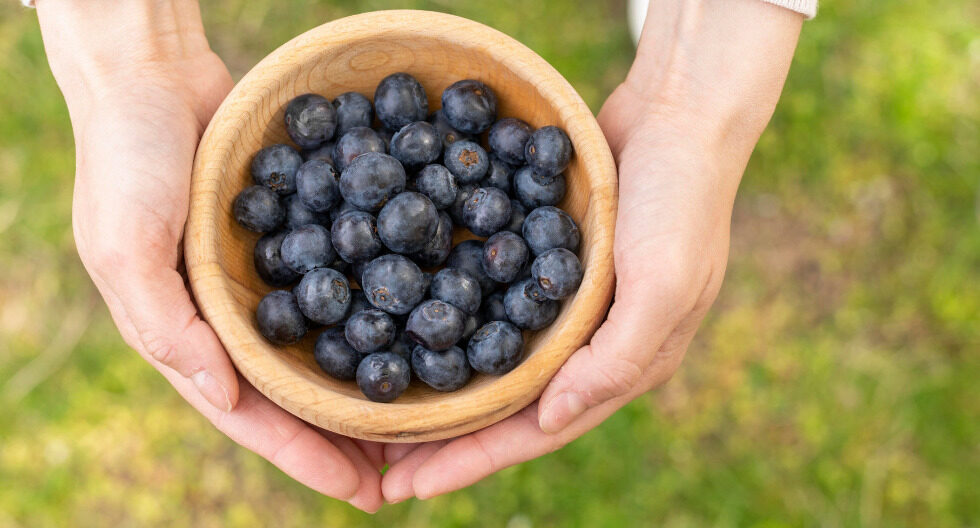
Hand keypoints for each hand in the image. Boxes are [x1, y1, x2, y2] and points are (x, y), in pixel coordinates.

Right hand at [36, 0, 382, 510]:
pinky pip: (342, 283)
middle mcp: (234, 318)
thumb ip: (164, 324)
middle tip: (411, 473)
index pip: (254, 414)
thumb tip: (222, 396)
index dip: (307, 457)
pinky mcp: (296, 237)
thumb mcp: (124, 244)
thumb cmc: (126, 159)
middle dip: (350, 438)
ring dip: (370, 386)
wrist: (152, 78)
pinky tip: (419, 325)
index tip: (364, 492)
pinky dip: (377, 308)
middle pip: (300, 394)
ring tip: (425, 421)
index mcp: (191, 335)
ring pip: (327, 348)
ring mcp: (268, 280)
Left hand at [380, 0, 802, 501]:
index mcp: (621, 363)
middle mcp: (589, 344)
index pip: (536, 429)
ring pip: (494, 363)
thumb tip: (551, 418)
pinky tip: (410, 328)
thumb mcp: (662, 284)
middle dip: (447, 441)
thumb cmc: (680, 202)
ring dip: (444, 391)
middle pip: (507, 407)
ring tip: (386, 414)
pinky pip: (492, 306)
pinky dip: (453, 325)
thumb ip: (614, 359)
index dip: (473, 461)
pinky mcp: (547, 265)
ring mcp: (568, 306)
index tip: (409, 488)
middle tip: (379, 467)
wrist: (679, 114)